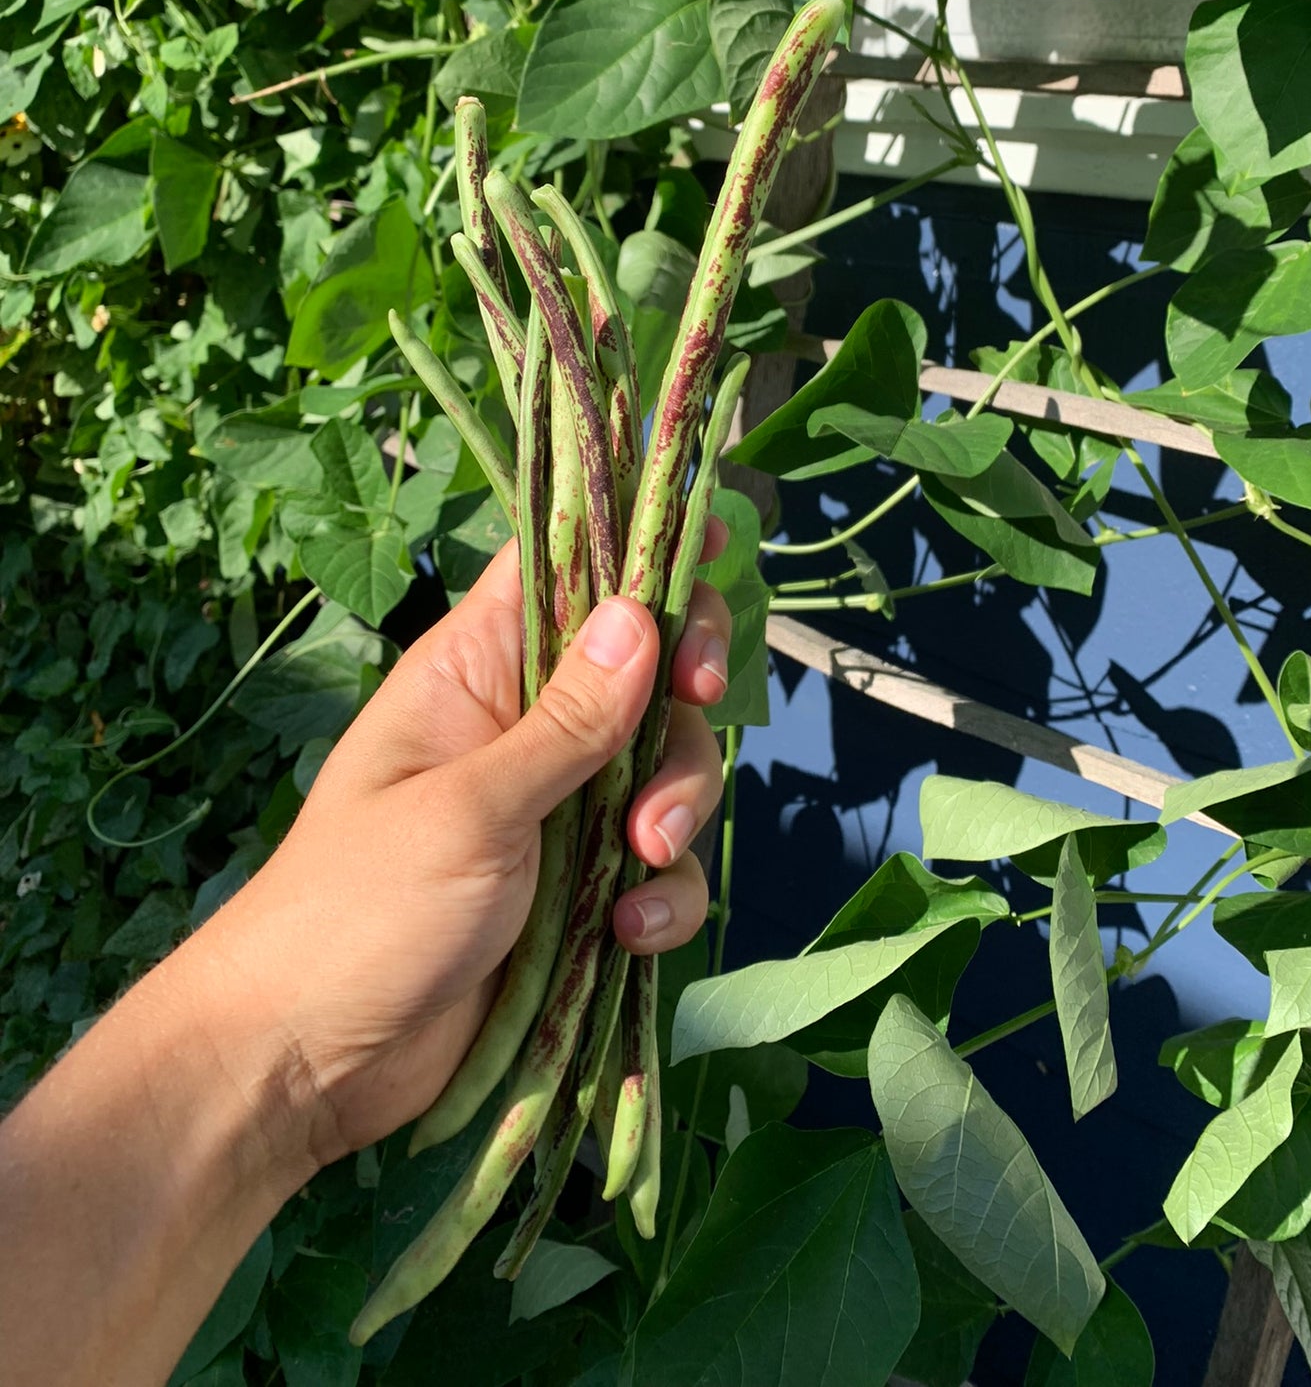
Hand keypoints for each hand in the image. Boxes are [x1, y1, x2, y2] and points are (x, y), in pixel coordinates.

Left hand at [176, 535, 730, 1177]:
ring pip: (665, 770)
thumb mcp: (467, 807)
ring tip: (642, 861)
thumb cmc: (357, 910)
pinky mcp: (579, 894)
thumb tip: (639, 611)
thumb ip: (565, 720)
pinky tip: (631, 934)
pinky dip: (663, 896)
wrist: (308, 1064)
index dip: (639, 541)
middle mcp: (523, 727)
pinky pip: (657, 870)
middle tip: (700, 698)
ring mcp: (556, 812)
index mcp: (475, 671)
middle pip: (644, 668)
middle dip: (682, 691)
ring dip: (678, 806)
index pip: (564, 568)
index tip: (717, 531)